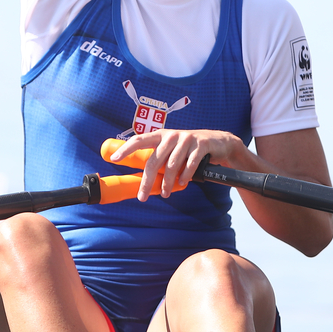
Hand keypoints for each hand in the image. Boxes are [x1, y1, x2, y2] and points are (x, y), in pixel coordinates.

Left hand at [109, 129, 246, 200]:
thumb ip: (160, 158)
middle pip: (154, 159)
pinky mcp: (201, 144)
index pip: (139, 139)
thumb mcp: (172, 149)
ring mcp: (187, 139)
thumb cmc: (189, 150)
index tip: (114, 159)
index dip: (126, 149)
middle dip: (147, 180)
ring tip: (166, 193)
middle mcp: (171, 135)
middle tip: (142, 196)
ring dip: (168, 183)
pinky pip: (189, 164)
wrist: (218, 143)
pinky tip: (183, 183)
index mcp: (161, 135)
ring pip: (172, 165)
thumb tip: (143, 179)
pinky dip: (185, 176)